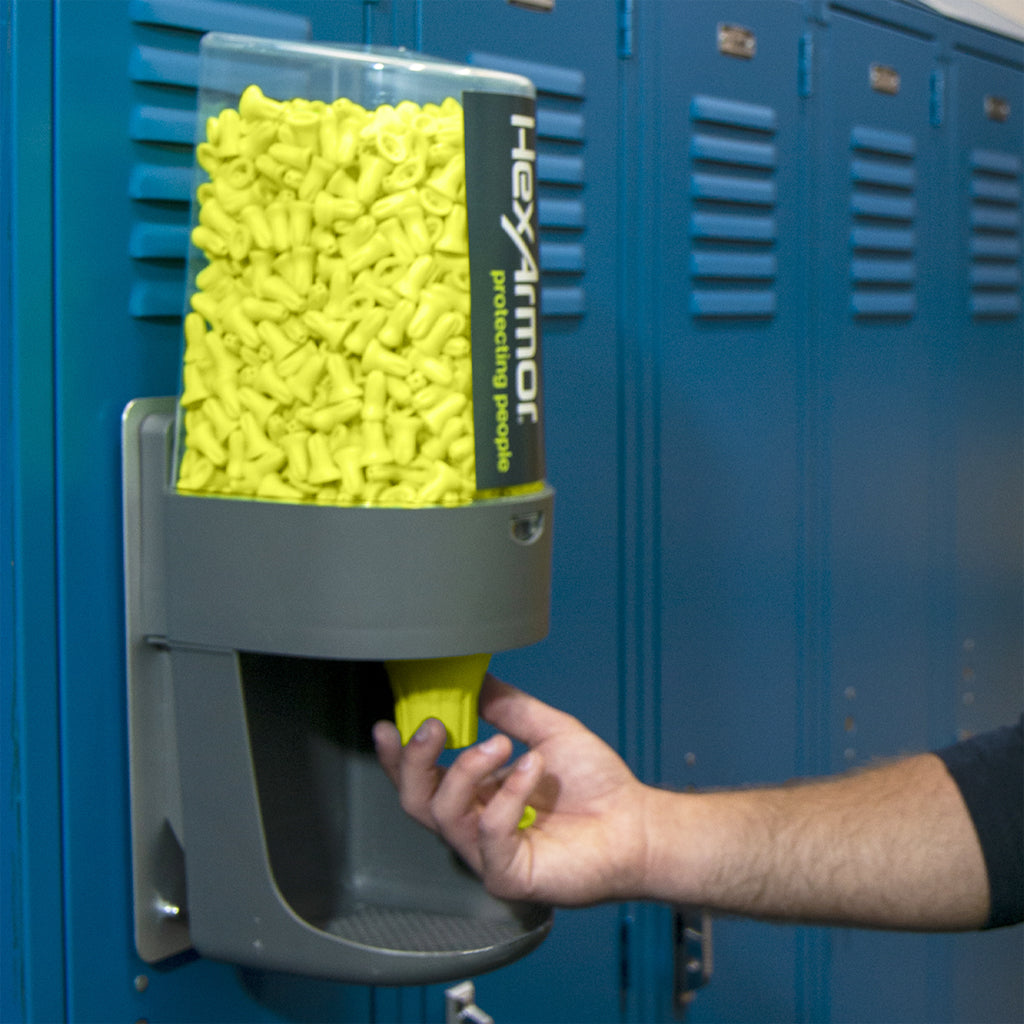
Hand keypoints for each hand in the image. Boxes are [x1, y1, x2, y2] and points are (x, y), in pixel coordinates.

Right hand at [373, 675, 652, 905]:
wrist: (636, 822)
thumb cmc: (595, 783)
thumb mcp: (547, 730)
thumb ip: (509, 708)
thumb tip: (475, 678)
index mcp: (475, 794)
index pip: (421, 778)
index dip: (397, 755)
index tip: (387, 724)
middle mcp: (473, 825)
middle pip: (414, 800)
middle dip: (415, 761)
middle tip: (436, 727)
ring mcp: (487, 853)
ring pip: (444, 815)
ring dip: (467, 769)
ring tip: (503, 745)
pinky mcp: (508, 875)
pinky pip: (488, 834)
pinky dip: (506, 794)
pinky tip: (531, 768)